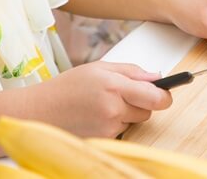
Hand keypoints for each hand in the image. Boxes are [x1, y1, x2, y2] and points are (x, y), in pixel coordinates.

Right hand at [37, 62, 171, 137]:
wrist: (40, 111)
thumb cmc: (67, 87)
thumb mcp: (99, 67)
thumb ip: (131, 71)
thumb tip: (156, 76)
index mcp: (113, 85)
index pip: (154, 95)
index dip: (164, 95)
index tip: (166, 92)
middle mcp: (113, 108)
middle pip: (148, 109)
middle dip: (141, 102)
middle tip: (122, 94)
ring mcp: (108, 127)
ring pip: (134, 120)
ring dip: (126, 113)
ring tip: (103, 104)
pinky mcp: (104, 140)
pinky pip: (122, 130)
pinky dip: (115, 124)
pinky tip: (97, 115)